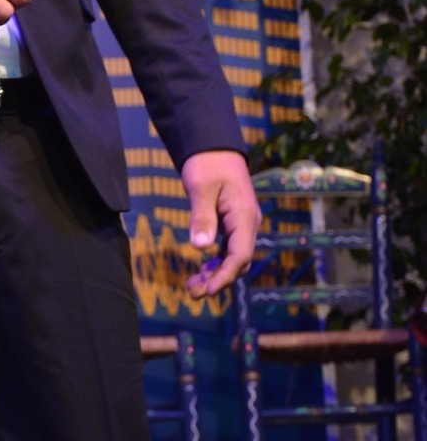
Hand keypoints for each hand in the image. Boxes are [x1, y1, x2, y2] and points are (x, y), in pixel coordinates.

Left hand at [181, 150, 261, 297]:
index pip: (239, 255)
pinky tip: (201, 271)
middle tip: (193, 294)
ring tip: (192, 288)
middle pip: (238, 261)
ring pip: (233, 257)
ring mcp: (242, 223)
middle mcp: (248, 223)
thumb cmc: (207, 163)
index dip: (225, 276)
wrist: (214, 146)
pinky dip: (216, 262)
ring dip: (216, 274)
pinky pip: (229, 249)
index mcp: (244, 216)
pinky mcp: (233, 223)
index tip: (208, 290)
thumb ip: (202, 217)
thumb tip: (200, 247)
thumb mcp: (200, 188)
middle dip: (218, 280)